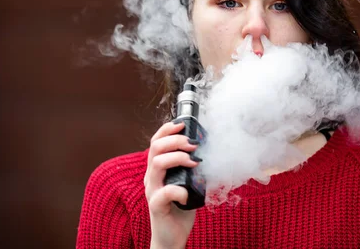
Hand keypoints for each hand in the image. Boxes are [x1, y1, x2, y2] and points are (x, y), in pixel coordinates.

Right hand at [144, 121, 200, 248]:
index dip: (167, 129)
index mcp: (157, 169)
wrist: (172, 236)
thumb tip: (208, 150)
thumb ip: (191, 167)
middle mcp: (152, 177)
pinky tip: (187, 194)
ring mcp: (152, 191)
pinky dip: (179, 190)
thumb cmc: (181, 207)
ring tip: (193, 163)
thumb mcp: (187, 182)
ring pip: (157, 164)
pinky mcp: (156, 206)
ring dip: (178, 158)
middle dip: (176, 141)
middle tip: (193, 145)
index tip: (182, 124)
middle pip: (156, 148)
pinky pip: (164, 192)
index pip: (156, 141)